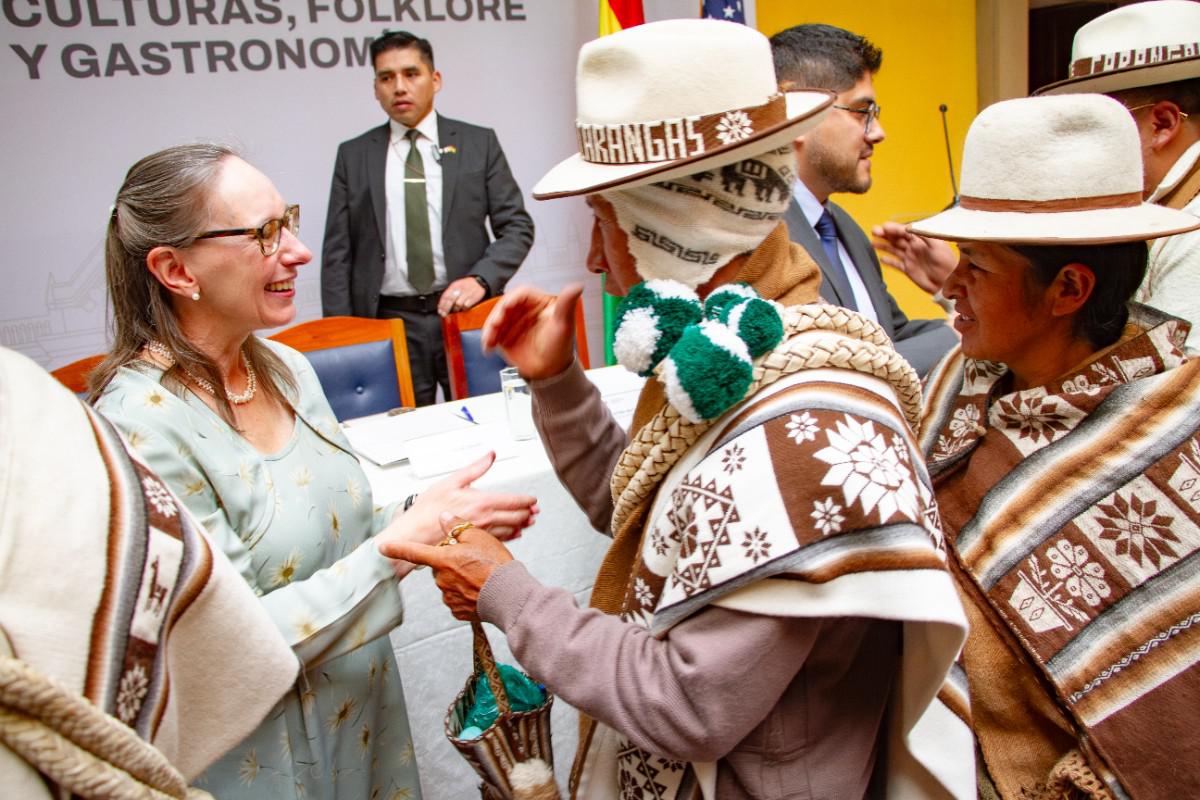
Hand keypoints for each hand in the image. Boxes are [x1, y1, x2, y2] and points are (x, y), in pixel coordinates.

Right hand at [376, 452, 536, 569]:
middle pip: (515, 517)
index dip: (526, 501)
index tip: (533, 499)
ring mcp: (481, 534)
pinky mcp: (475, 544)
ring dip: (521, 525)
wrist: (414, 535)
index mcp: (481, 502)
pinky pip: (499, 540)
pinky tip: (514, 535)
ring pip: (509, 530)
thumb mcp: (451, 481)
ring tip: (529, 522)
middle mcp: (485, 519)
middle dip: (527, 513)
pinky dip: (510, 536)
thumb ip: (475, 468)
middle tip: (535, 511)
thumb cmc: (428, 509)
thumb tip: (490, 455)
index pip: (513, 501)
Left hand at [381, 513, 514, 618]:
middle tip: (474, 560)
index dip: (396, 549)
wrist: (509, 595)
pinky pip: (457, 598)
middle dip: (452, 561)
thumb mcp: (479, 536)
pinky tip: (480, 588)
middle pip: (440, 565)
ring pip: (449, 581)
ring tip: (482, 575)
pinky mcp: (458, 610)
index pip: (413, 552)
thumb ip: (457, 526)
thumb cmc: (495, 566)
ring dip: (461, 577)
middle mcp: (442, 579)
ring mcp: (449, 596)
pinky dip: (467, 593)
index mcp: (443, 559)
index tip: (382, 547)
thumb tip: (445, 517)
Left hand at [438, 276, 486, 316]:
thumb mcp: (456, 285)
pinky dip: (463, 309)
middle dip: (446, 309)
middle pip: (450, 300)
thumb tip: (442, 304)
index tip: (440, 311)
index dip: (441, 305)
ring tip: (454, 311)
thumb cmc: (466, 285)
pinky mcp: (473, 298)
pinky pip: (466, 306)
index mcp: (454, 286)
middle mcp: (459, 289)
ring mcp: (466, 294)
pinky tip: (462, 309)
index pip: (445, 296)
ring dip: (455, 309)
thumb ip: (449, 293)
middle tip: (444, 314)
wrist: (479, 282)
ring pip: (458, 304)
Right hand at [480, 284, 581, 380]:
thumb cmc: (560, 348)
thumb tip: (577, 287)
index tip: (507, 306)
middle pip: (505, 305)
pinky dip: (487, 338)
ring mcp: (513, 322)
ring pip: (496, 318)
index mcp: (540, 302)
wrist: (550, 372)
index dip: (513, 298)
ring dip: (490, 327)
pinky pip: (492, 333)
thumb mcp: (564, 325)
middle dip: (497, 314)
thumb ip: (567, 305)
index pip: (523, 293)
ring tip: (489, 339)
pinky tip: (488, 345)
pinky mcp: (504, 334)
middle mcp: (525, 310)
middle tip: (495, 324)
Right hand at [870, 222, 957, 295]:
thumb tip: (909, 227)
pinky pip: (896, 264)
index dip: (894, 228)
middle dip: (886, 234)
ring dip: (884, 245)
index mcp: (921, 239)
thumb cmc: (946, 261)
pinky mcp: (908, 269)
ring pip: (894, 250)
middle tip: (874, 231)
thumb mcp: (937, 243)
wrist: (947, 281)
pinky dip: (888, 261)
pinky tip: (881, 258)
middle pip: (897, 239)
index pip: (905, 231)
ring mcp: (910, 258)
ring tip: (873, 242)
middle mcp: (914, 247)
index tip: (884, 226)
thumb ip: (924, 233)